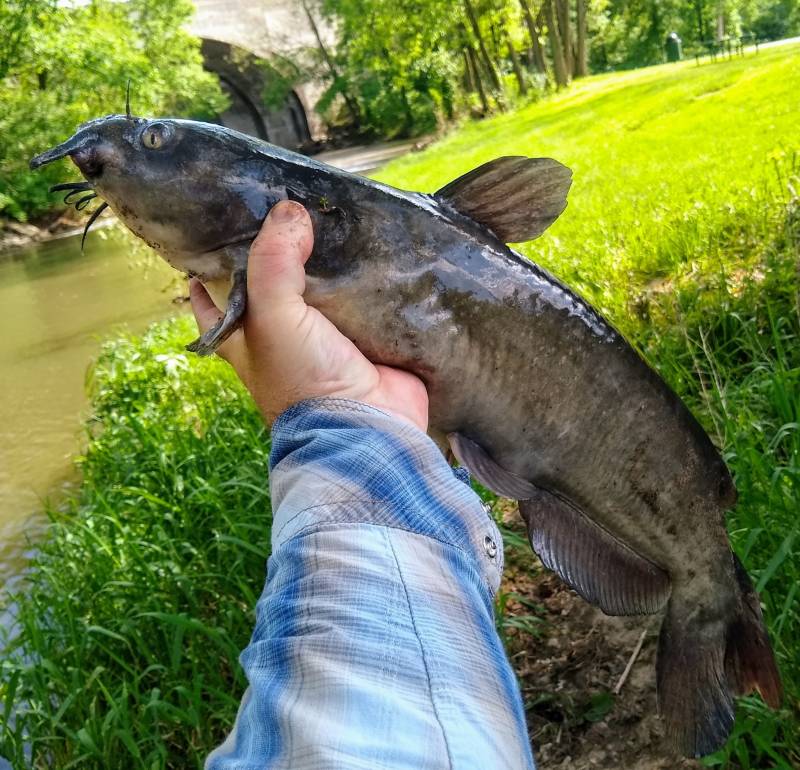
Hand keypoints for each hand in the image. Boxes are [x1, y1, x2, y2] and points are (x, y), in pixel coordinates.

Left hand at [190, 200, 428, 430]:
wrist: (367, 428)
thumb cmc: (302, 379)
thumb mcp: (272, 316)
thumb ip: (273, 262)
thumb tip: (290, 210)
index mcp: (247, 337)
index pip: (215, 301)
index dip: (210, 270)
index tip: (217, 230)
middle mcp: (284, 338)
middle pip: (276, 285)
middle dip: (282, 252)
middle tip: (291, 203)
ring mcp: (329, 340)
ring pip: (325, 290)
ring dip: (333, 262)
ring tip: (339, 215)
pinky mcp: (369, 341)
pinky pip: (368, 303)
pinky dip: (371, 281)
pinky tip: (379, 247)